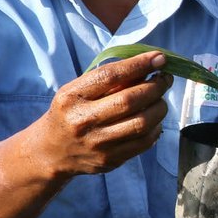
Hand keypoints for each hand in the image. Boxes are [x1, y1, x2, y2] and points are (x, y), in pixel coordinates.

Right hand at [33, 51, 172, 177]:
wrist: (52, 152)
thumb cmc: (70, 113)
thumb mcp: (77, 91)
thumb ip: (108, 80)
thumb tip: (149, 66)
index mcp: (72, 97)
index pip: (110, 75)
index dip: (139, 64)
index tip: (159, 57)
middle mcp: (83, 120)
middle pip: (130, 100)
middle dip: (155, 86)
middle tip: (165, 79)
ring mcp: (97, 143)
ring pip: (142, 123)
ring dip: (160, 107)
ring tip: (160, 99)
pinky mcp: (110, 160)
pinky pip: (144, 142)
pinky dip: (156, 127)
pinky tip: (155, 119)